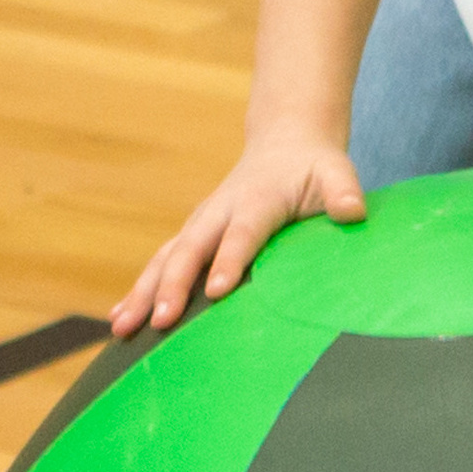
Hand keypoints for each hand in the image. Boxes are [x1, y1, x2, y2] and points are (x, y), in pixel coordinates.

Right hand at [112, 138, 367, 336]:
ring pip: (166, 258)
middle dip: (173, 285)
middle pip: (191, 248)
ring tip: (121, 327)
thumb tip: (352, 211)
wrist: (285, 144)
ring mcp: (201, 223)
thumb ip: (343, 192)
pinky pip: (161, 263)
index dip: (230, 260)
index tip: (217, 291)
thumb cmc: (314, 167)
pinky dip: (140, 290)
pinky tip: (120, 320)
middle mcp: (220, 211)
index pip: (242, 233)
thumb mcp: (335, 172)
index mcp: (258, 199)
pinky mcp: (192, 235)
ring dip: (143, 292)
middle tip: (160, 320)